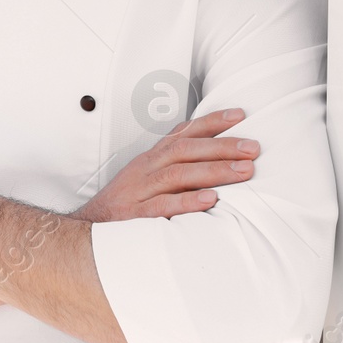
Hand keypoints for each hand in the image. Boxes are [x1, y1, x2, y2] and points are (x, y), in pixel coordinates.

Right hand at [74, 107, 258, 221]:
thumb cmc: (128, 203)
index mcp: (152, 157)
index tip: (240, 115)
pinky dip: (188, 202)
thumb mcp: (149, 177)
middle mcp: (146, 168)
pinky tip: (211, 200)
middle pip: (185, 149)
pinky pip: (163, 206)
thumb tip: (219, 159)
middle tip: (253, 148)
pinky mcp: (136, 216)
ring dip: (213, 170)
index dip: (211, 121)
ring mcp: (140, 191)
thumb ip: (178, 166)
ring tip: (244, 171)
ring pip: (178, 174)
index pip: (183, 132)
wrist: (88, 228)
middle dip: (222, 146)